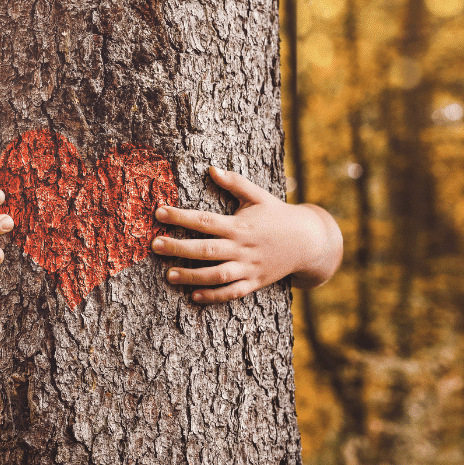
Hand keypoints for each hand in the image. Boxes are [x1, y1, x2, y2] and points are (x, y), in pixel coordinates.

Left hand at [151, 166, 341, 303]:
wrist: (308, 242)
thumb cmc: (278, 215)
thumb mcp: (259, 196)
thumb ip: (235, 183)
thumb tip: (212, 168)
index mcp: (240, 225)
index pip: (205, 220)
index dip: (180, 216)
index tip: (159, 212)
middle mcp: (242, 248)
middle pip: (206, 249)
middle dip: (179, 248)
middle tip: (154, 245)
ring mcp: (249, 268)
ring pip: (217, 275)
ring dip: (192, 276)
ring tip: (169, 275)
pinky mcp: (254, 283)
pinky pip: (232, 293)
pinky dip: (214, 296)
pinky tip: (194, 296)